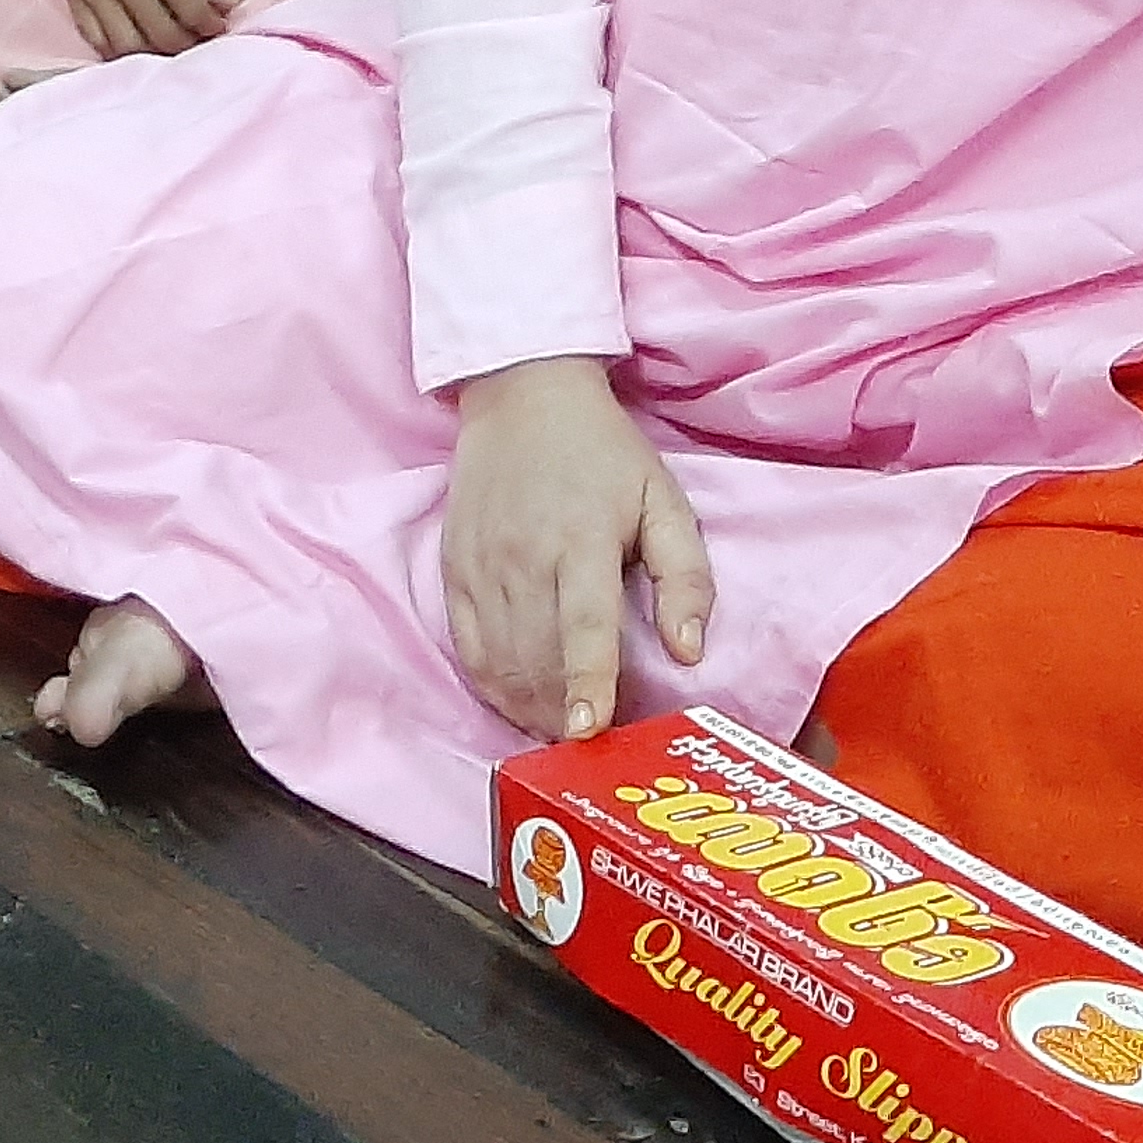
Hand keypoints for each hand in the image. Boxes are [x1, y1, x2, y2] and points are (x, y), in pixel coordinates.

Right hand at [0, 0, 233, 58]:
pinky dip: (118, 50)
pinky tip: (134, 40)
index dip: (211, 23)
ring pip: (128, 46)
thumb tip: (227, 4)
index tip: (218, 25)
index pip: (190, 7)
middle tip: (196, 36)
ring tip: (166, 41)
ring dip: (152, 52)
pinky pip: (96, 40)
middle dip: (187, 43)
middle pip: (162, 34)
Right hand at [443, 356, 712, 741]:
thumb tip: (689, 650)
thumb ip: (685, 577)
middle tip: (594, 749)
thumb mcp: (664, 500)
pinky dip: (490, 683)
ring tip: (560, 733)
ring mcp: (482, 561)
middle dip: (563, 713)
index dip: (589, 680)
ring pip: (499, 658)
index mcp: (582, 537)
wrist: (522, 393)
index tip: (592, 728)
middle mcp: (524, 553)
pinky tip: (517, 703)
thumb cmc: (604, 453)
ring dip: (529, 707)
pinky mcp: (454, 566)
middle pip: (537, 655)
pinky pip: (466, 644)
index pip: (583, 623)